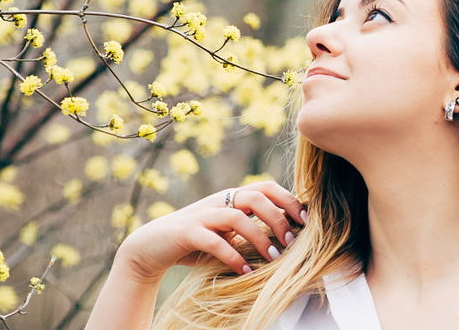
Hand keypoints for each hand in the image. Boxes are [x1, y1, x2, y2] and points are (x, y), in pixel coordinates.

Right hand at [116, 180, 306, 281]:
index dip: (288, 199)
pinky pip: (214, 241)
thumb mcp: (225, 233)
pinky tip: (246, 272)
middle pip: (255, 196)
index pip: (265, 186)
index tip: (306, 219)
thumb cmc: (195, 242)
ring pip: (237, 216)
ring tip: (274, 259)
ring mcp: (203, 215)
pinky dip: (233, 257)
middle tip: (292, 242)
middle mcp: (218, 201)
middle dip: (278, 217)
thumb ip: (247, 228)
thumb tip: (285, 236)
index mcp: (230, 198)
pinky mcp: (188, 233)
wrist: (151, 247)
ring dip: (260, 237)